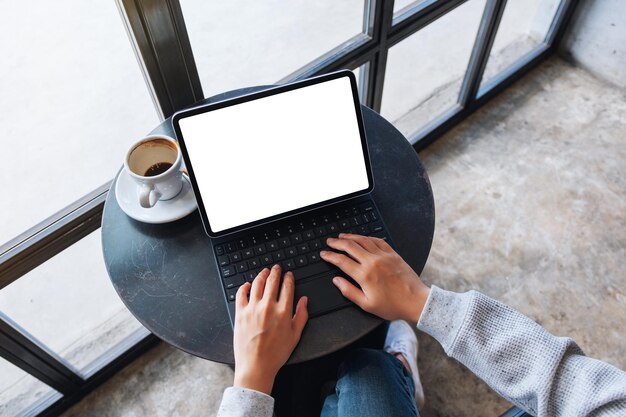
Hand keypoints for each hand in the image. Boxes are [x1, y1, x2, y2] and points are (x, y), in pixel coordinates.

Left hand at [233, 264, 308, 394]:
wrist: (256, 366)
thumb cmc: (275, 354)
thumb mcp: (295, 336)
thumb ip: (301, 315)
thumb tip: (304, 301)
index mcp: (283, 312)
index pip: (287, 287)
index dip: (288, 278)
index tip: (289, 275)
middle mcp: (268, 306)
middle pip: (272, 281)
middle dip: (276, 272)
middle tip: (276, 268)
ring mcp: (252, 308)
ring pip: (257, 283)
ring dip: (262, 275)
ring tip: (264, 271)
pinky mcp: (240, 313)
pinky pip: (241, 293)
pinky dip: (245, 286)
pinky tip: (248, 284)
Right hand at [320, 233, 429, 322]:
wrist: (416, 301)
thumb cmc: (393, 306)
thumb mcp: (367, 304)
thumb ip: (349, 291)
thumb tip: (336, 281)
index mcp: (364, 275)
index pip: (341, 261)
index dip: (330, 256)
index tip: (324, 254)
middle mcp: (373, 262)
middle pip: (350, 246)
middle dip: (337, 243)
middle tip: (330, 242)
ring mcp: (384, 256)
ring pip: (363, 240)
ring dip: (351, 237)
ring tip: (342, 236)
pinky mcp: (393, 254)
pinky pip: (378, 241)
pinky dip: (368, 237)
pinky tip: (363, 237)